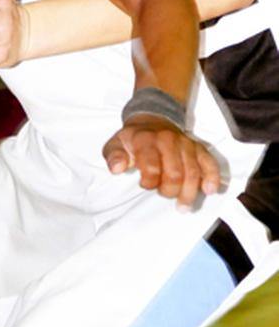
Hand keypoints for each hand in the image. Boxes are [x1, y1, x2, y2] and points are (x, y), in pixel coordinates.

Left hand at [103, 114, 220, 210]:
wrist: (152, 120)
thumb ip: (113, 157)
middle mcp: (168, 140)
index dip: (149, 182)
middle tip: (164, 194)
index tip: (144, 185)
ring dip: (189, 192)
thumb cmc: (133, 139)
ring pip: (193, 171)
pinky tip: (210, 190)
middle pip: (175, 173)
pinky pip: (209, 162)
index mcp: (146, 140)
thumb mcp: (115, 145)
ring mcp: (185, 143)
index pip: (151, 167)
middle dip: (169, 190)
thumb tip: (117, 168)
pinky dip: (211, 177)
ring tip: (183, 206)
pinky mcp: (198, 147)